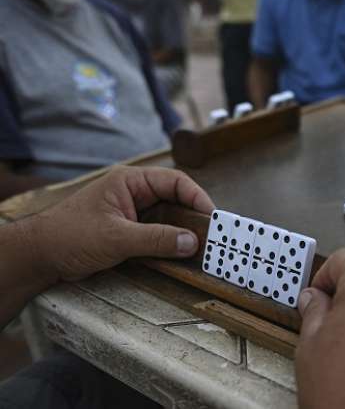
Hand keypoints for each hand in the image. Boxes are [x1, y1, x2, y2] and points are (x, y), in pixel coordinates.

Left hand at [30, 166, 214, 282]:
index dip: (197, 197)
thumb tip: (191, 242)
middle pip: (175, 200)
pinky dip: (171, 244)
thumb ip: (156, 239)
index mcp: (130, 181)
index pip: (175, 181)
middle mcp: (135, 194)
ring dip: (183, 233)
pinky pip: (158, 234)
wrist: (39, 257)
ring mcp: (133, 214)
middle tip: (213, 234)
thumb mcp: (117, 237)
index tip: (212, 217)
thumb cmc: (69, 236)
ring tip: (202, 247)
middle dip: (194, 216)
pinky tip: (182, 255)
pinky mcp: (130, 232)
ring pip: (169, 219)